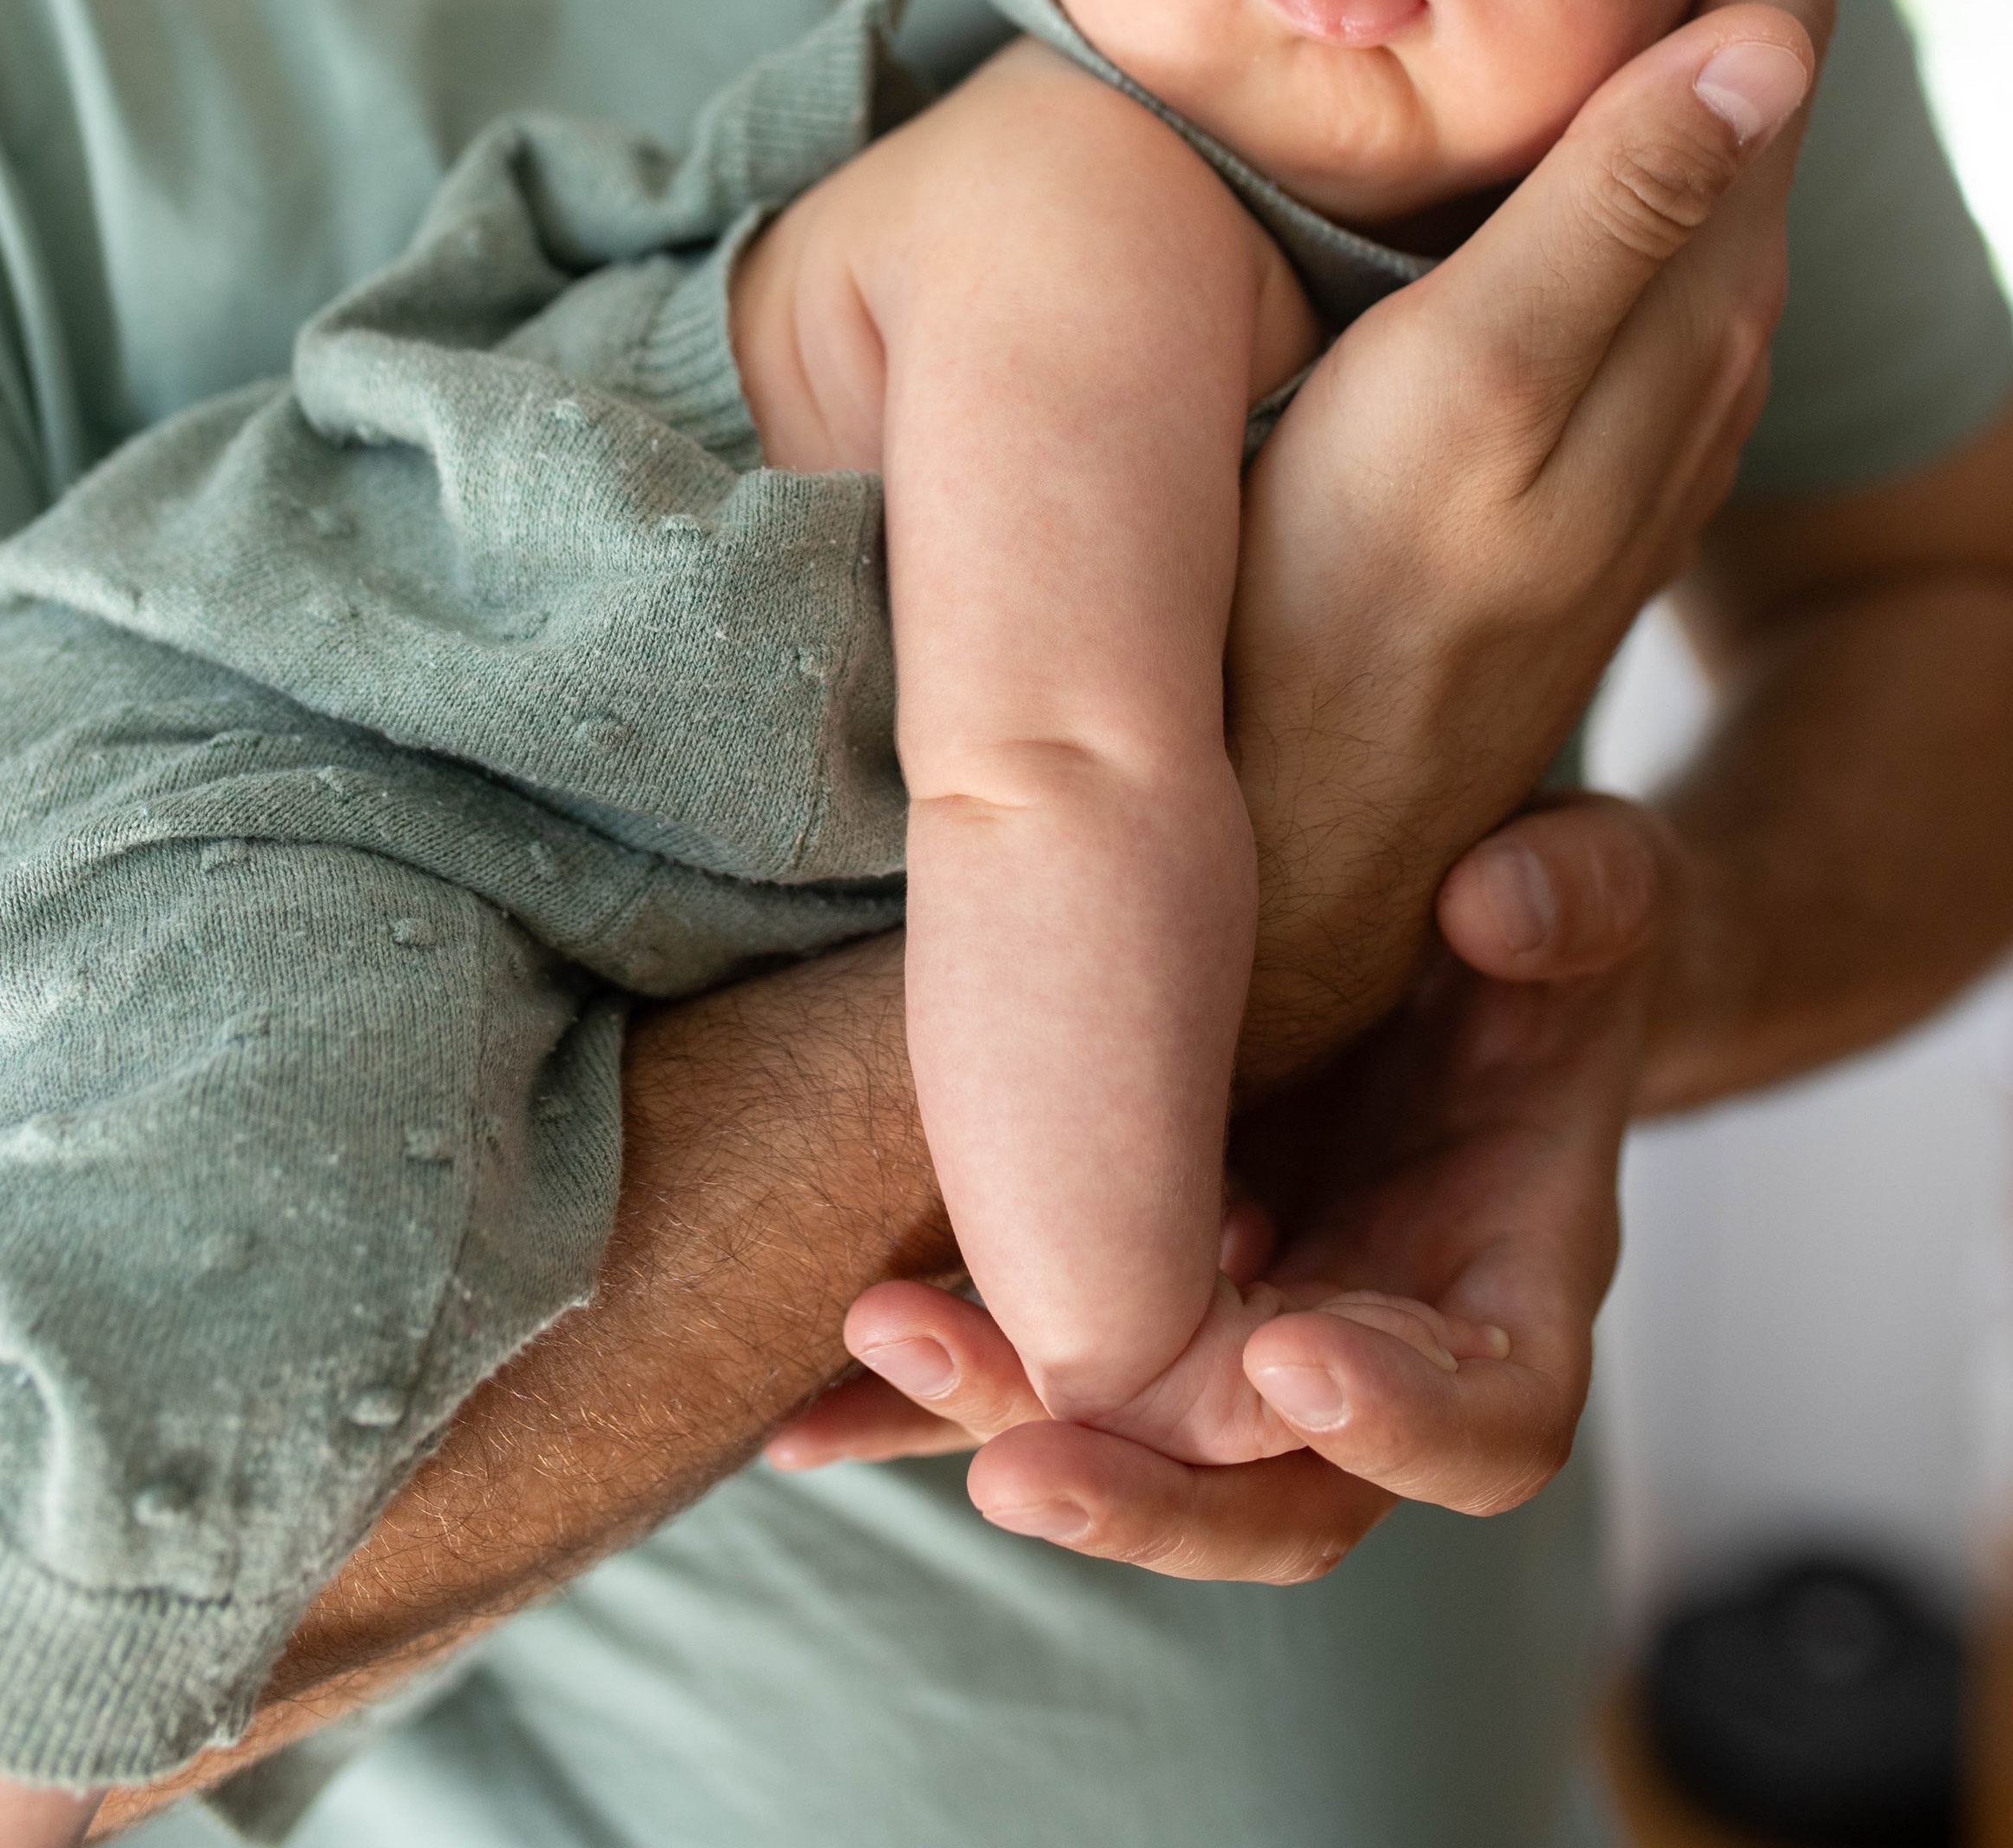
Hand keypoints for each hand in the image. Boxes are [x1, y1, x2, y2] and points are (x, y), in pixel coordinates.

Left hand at [769, 793, 1673, 1581]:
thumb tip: (1493, 912)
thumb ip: (1575, 892)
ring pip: (1142, 1458)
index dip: (1403, 1421)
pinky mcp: (1145, 1299)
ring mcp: (1252, 1338)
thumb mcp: (1596, 885)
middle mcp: (1380, 1355)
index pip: (1490, 1427)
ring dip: (1011, 1426)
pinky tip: (796, 1410)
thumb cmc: (1550, 930)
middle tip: (1027, 1465)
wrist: (1451, 941)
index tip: (1292, 1362)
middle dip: (1156, 1501)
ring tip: (889, 1346)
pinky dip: (924, 1405)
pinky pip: (1043, 1376)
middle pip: (1284, 1507)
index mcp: (1513, 1291)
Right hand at [1228, 0, 1837, 1085]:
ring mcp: (1629, 408)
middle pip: (1746, 83)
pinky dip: (1634, 121)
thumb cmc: (1350, 614)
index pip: (1758, 45)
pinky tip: (1581, 108)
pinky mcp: (1564, 449)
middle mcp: (1683, 350)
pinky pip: (1638, 231)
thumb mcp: (1479, 406)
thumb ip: (1609, 226)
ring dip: (1702, 11)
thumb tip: (1764, 43)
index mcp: (1672, 309)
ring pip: (1695, 160)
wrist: (1313, 839)